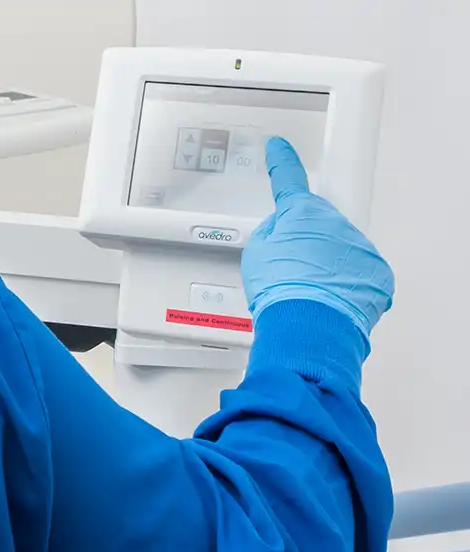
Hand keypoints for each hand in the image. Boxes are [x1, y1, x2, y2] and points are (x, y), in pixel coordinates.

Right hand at [241, 137, 393, 340]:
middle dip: (306, 239)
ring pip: (339, 249)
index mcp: (302, 213)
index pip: (288, 179)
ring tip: (307, 290)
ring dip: (325, 265)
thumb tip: (280, 232)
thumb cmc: (281, 291)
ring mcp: (358, 247)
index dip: (282, 162)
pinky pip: (359, 273)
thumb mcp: (255, 255)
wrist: (308, 324)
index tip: (280, 148)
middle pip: (318, 223)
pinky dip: (345, 285)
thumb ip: (269, 234)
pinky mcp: (376, 272)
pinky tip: (327, 298)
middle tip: (290, 267)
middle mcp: (335, 223)